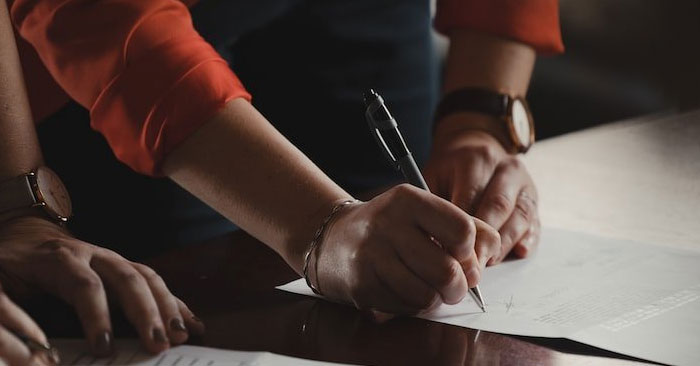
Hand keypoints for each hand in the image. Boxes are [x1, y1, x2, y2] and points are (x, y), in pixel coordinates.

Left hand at [0, 216, 203, 355]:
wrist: (24, 233)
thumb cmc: (9, 264)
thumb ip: (8, 317)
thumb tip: (31, 354)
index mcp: (59, 259)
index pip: (85, 285)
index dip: (97, 316)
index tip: (106, 349)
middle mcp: (94, 254)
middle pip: (127, 278)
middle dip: (146, 313)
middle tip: (158, 344)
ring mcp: (113, 259)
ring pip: (147, 277)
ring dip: (167, 307)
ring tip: (180, 336)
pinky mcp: (124, 268)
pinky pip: (155, 282)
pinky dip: (175, 303)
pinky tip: (192, 323)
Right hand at [311, 184, 499, 313]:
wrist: (332, 238)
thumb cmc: (389, 226)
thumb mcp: (424, 212)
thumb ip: (465, 225)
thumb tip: (488, 254)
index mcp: (409, 200)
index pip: (462, 230)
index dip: (469, 251)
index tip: (461, 255)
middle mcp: (388, 224)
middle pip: (448, 271)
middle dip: (459, 286)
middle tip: (454, 285)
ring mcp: (372, 256)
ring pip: (428, 295)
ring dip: (436, 299)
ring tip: (429, 288)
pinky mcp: (362, 285)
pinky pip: (406, 307)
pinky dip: (414, 306)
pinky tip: (405, 290)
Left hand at [424, 121, 540, 263]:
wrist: (475, 148)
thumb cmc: (449, 171)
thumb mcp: (434, 177)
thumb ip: (435, 205)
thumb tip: (435, 244)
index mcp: (478, 159)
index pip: (470, 197)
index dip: (461, 229)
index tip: (449, 253)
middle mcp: (506, 168)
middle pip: (498, 207)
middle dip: (484, 240)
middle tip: (470, 266)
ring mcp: (525, 184)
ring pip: (519, 217)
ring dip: (504, 244)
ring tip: (488, 263)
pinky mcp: (534, 200)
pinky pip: (535, 222)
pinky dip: (528, 240)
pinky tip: (518, 253)